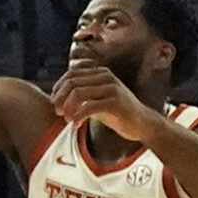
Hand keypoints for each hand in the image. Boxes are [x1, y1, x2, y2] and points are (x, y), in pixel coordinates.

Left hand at [49, 52, 165, 143]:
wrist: (142, 123)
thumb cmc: (117, 113)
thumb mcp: (96, 100)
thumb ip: (81, 96)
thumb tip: (57, 97)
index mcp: (100, 73)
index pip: (71, 74)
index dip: (58, 88)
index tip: (55, 103)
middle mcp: (106, 76)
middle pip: (72, 82)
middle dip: (61, 98)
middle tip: (58, 112)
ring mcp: (112, 88)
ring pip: (78, 93)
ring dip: (68, 108)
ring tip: (67, 119)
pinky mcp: (116, 102)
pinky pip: (89, 107)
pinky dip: (78, 116)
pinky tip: (76, 125)